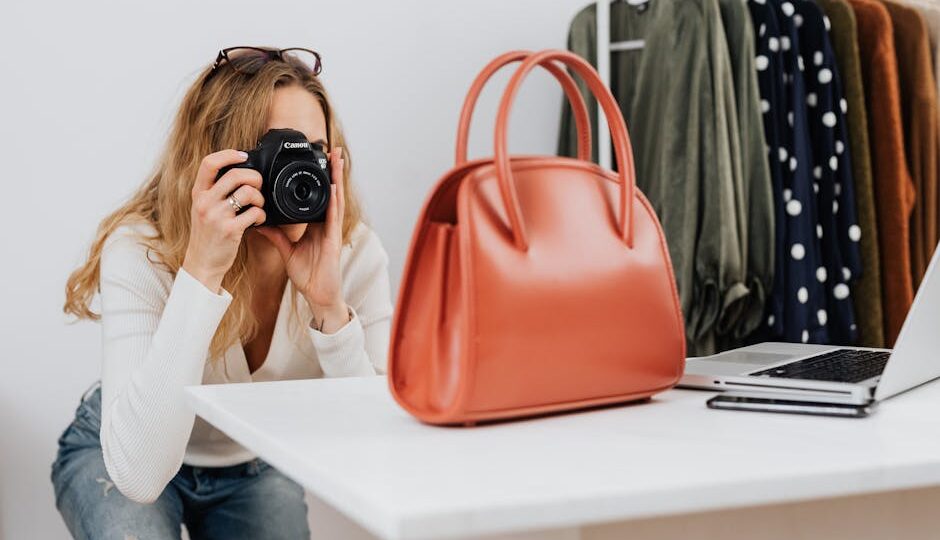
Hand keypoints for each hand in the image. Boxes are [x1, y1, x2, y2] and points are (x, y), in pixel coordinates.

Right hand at [182, 149, 265, 292]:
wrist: (202, 263)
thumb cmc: (207, 235)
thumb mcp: (203, 208)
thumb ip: (215, 191)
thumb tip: (239, 172)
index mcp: (198, 193)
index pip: (209, 163)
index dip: (229, 154)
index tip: (243, 156)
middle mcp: (205, 202)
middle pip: (236, 174)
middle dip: (255, 178)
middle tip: (259, 186)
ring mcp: (217, 216)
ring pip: (248, 192)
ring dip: (260, 198)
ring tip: (258, 206)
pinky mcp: (230, 230)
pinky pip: (255, 213)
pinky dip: (262, 215)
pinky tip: (258, 220)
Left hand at [256, 147, 348, 332]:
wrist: (318, 295)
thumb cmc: (307, 275)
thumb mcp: (286, 250)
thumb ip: (275, 234)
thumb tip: (259, 220)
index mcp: (316, 225)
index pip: (317, 196)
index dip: (319, 178)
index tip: (316, 160)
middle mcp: (326, 224)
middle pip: (330, 191)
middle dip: (332, 170)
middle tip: (331, 148)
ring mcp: (332, 230)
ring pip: (336, 198)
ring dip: (337, 178)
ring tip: (337, 158)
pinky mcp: (333, 239)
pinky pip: (334, 216)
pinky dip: (335, 200)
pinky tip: (335, 186)